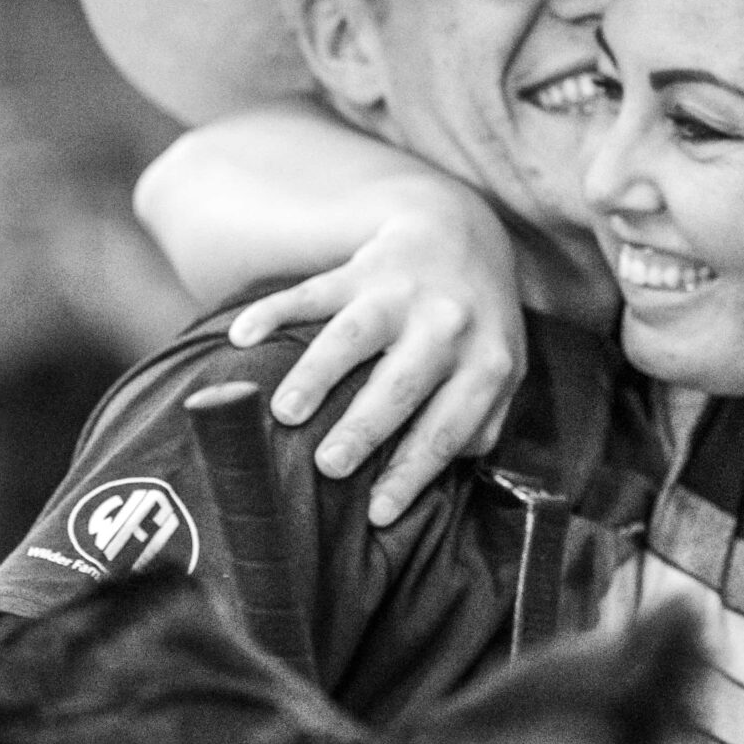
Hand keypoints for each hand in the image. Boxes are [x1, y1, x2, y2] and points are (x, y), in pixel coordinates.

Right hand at [227, 197, 526, 526]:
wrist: (464, 229)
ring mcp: (401, 293)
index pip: (446, 430)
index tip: (377, 514)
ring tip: (286, 412)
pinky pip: (312, 290)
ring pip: (355, 336)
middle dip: (365, 427)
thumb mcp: (502, 367)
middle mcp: (447, 325)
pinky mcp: (360, 269)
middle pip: (401, 385)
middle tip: (329, 466)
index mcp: (485, 363)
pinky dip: (274, 310)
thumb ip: (484, 419)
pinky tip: (241, 335)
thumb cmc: (477, 322)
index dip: (412, 473)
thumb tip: (452, 471)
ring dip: (318, 373)